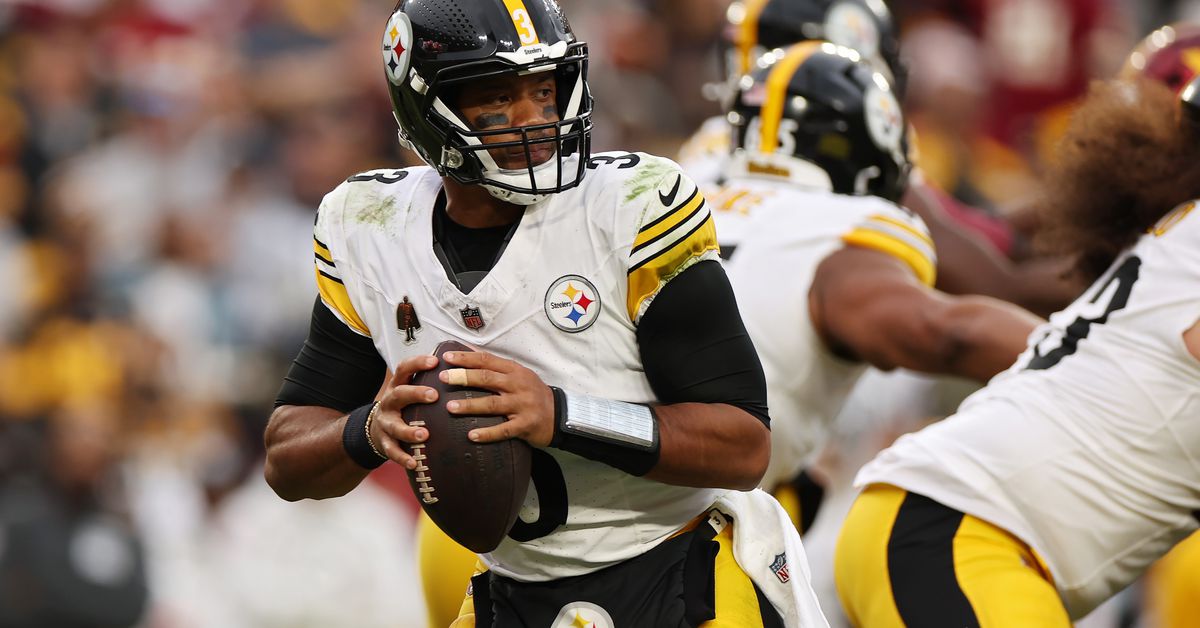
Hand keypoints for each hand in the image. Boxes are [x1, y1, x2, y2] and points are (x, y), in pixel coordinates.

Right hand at [371, 354, 438, 469]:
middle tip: (434, 395)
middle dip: (415, 393)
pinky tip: (414, 463)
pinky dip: (403, 458)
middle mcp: (389, 402)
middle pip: (399, 394)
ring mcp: (385, 423)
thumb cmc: (404, 406)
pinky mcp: (384, 443)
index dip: (418, 363)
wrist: (375, 429)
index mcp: (398, 385)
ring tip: (424, 435)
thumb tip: (461, 366)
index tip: (435, 361)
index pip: (404, 368)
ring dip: (408, 431)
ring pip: (394, 426)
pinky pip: (392, 451)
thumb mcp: (411, 390)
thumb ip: (429, 381)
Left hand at [439, 350, 555, 446]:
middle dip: (464, 378)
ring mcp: (522, 405)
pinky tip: (471, 436)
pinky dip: (487, 433)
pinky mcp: (525, 425)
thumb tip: (468, 352)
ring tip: (450, 408)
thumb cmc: (533, 393)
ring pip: (492, 404)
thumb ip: (496, 367)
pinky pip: (504, 430)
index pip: (487, 360)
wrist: (559, 414)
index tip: (447, 358)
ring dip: (470, 406)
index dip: (467, 358)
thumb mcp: (518, 375)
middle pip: (487, 379)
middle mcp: (518, 385)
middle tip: (443, 378)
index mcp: (514, 371)